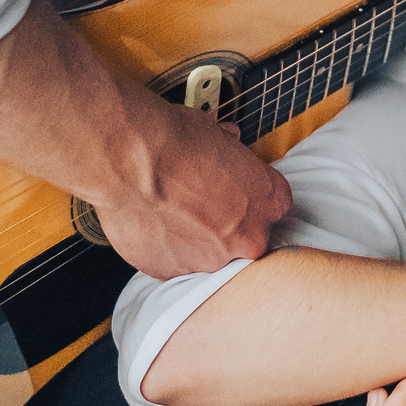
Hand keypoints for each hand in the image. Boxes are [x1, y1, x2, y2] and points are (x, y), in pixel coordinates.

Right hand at [90, 91, 293, 279]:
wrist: (128, 161)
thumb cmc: (171, 143)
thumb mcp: (215, 133)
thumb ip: (228, 149)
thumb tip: (225, 143)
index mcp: (265, 201)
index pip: (276, 206)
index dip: (253, 195)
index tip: (237, 189)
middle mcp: (245, 238)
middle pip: (247, 237)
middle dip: (227, 222)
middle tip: (199, 201)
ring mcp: (209, 261)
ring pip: (209, 254)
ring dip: (195, 238)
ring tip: (168, 210)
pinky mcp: (172, 272)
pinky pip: (174, 262)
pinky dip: (166, 248)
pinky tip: (152, 223)